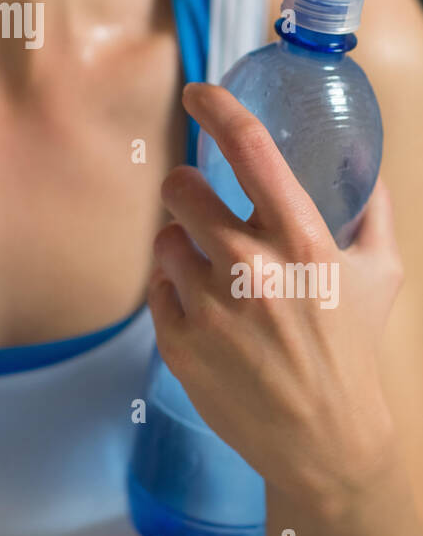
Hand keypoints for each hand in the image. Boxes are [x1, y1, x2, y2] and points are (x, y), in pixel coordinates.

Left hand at [148, 82, 402, 516]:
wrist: (324, 442)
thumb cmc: (352, 351)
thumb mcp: (380, 275)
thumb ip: (372, 211)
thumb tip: (365, 162)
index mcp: (302, 241)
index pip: (249, 148)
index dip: (216, 108)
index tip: (196, 93)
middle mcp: (250, 267)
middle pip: (181, 189)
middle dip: (187, 191)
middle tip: (202, 210)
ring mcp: (209, 306)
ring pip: (164, 239)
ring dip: (182, 246)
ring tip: (213, 275)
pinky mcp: (178, 342)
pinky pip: (155, 286)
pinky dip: (173, 290)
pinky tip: (204, 312)